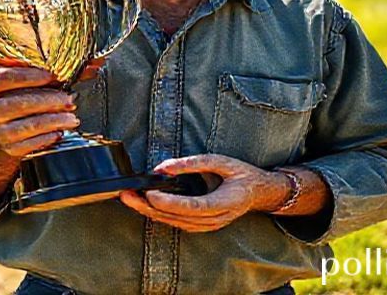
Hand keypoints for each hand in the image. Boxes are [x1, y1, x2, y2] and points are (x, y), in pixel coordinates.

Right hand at [0, 61, 101, 157]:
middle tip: (68, 100)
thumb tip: (96, 62)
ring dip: (51, 121)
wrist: (4, 131)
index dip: (24, 77)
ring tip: (71, 117)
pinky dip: (47, 137)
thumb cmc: (20, 99)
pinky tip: (60, 131)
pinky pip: (28, 145)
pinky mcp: (7, 149)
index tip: (50, 76)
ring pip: (23, 126)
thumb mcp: (29, 83)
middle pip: (13, 104)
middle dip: (45, 101)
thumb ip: (58, 72)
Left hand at [119, 154, 290, 232]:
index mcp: (224, 203)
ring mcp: (208, 226)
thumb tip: (166, 167)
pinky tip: (146, 206)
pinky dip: (160, 215)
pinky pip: (177, 223)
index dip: (169, 202)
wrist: (258, 192)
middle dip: (148, 208)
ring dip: (150, 212)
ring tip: (130, 200)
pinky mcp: (201, 226)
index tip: (150, 193)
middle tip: (127, 196)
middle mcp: (215, 219)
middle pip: (177, 218)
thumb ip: (193, 163)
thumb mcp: (222, 161)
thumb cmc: (242, 175)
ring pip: (174, 223)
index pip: (192, 206)